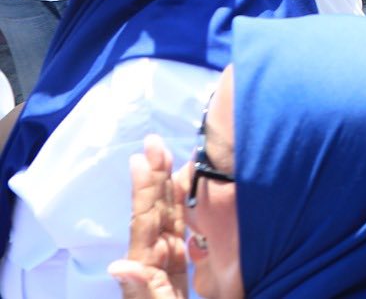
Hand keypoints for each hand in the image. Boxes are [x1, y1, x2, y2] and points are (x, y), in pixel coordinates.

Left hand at [107, 135, 187, 298]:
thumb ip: (143, 290)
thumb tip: (120, 265)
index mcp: (149, 268)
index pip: (147, 221)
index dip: (145, 189)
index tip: (143, 157)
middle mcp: (158, 261)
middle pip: (156, 212)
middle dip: (156, 177)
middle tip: (154, 142)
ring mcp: (170, 265)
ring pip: (169, 218)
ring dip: (167, 188)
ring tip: (166, 157)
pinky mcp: (182, 272)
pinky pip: (182, 234)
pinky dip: (183, 211)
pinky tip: (186, 195)